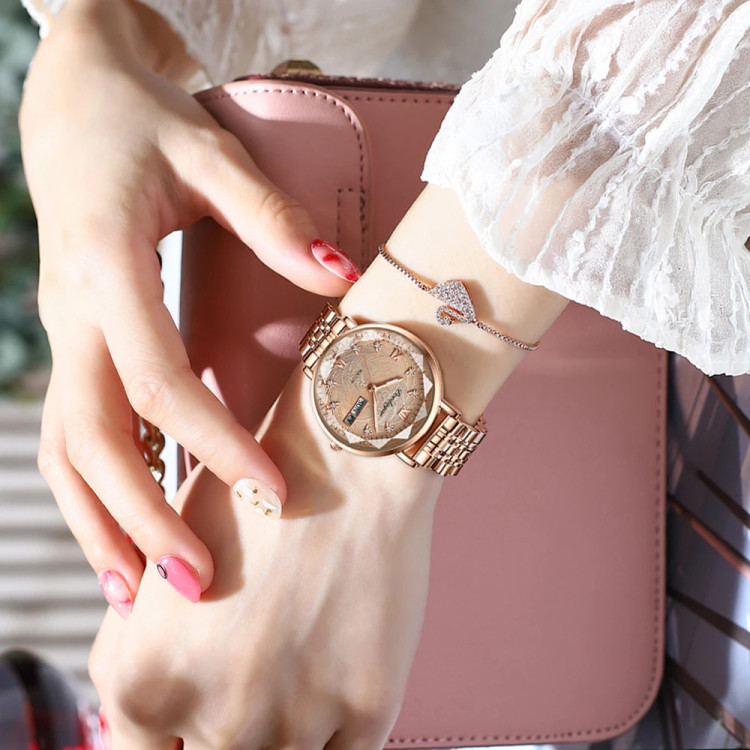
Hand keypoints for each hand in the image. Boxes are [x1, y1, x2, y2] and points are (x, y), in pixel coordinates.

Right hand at [19, 0, 358, 607]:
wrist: (77, 107)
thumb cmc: (145, 124)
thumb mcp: (210, 154)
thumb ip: (272, 218)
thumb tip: (343, 277)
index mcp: (105, 268)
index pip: (159, 379)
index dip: (214, 442)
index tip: (272, 494)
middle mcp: (72, 314)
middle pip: (96, 438)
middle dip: (143, 517)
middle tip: (198, 586)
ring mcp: (64, 335)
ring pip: (66, 449)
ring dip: (100, 524)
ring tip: (137, 595)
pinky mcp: (73, 345)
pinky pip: (72, 433)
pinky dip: (92, 491)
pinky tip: (123, 533)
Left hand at [89, 364, 441, 748]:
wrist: (347, 460)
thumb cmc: (253, 500)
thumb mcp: (163, 572)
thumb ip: (133, 656)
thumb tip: (135, 723)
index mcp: (148, 683)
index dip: (173, 737)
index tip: (195, 722)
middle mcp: (219, 715)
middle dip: (224, 729)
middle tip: (252, 676)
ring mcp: (298, 718)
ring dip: (283, 729)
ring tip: (294, 666)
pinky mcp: (368, 706)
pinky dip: (332, 731)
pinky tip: (331, 678)